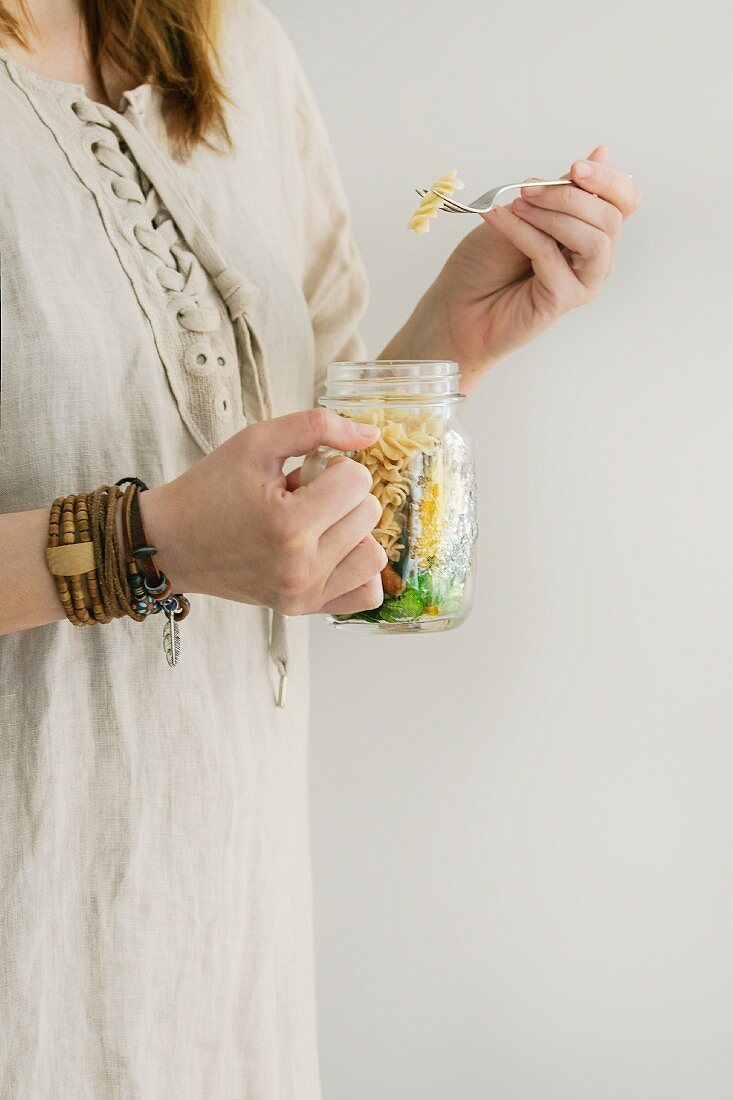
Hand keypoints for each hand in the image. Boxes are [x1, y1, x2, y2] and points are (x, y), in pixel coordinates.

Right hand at [139, 409, 387, 615]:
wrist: (170, 543)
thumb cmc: (210, 490)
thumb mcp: (256, 442)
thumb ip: (317, 427)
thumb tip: (372, 433)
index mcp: (289, 524)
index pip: (358, 481)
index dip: (335, 467)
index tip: (304, 474)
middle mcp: (301, 566)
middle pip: (368, 514)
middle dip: (341, 497)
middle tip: (302, 498)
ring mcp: (304, 594)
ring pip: (374, 555)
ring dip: (353, 532)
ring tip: (315, 525)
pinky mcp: (304, 609)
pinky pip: (366, 595)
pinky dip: (357, 570)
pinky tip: (332, 551)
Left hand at [388, 147, 642, 389]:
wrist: (455, 305)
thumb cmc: (486, 262)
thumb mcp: (522, 210)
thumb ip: (560, 189)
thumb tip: (601, 153)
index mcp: (589, 230)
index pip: (624, 201)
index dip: (608, 180)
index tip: (576, 166)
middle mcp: (593, 258)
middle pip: (611, 218)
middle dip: (570, 196)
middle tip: (529, 188)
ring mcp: (581, 282)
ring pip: (594, 241)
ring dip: (553, 215)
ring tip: (517, 205)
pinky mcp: (562, 300)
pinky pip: (552, 257)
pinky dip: (524, 232)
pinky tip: (498, 220)